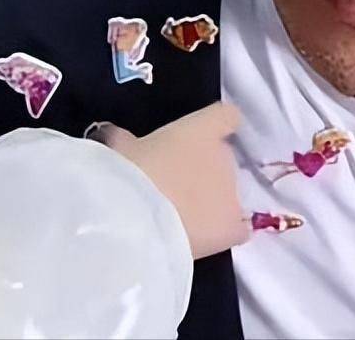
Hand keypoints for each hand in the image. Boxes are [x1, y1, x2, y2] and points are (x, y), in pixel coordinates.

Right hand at [87, 102, 251, 258]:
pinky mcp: (231, 226)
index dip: (217, 128)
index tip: (201, 141)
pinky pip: (238, 227)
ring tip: (180, 219)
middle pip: (223, 159)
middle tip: (173, 188)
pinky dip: (224, 232)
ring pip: (228, 193)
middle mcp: (224, 154)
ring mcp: (232, 190)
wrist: (133, 218)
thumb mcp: (120, 148)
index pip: (226, 116)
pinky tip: (204, 239)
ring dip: (210, 202)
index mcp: (202, 127)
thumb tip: (116, 138)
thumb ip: (126, 141)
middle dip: (203, 172)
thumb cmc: (125, 173)